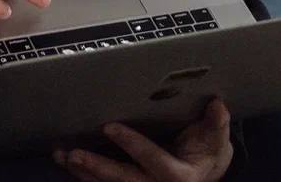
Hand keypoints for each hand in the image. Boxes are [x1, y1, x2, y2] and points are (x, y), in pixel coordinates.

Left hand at [53, 98, 232, 181]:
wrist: (203, 173)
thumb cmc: (206, 151)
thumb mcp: (215, 139)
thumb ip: (215, 124)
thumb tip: (218, 105)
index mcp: (179, 176)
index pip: (154, 161)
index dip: (132, 145)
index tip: (110, 127)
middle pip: (124, 180)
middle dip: (97, 168)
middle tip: (74, 154)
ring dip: (83, 173)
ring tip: (63, 156)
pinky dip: (83, 175)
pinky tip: (64, 161)